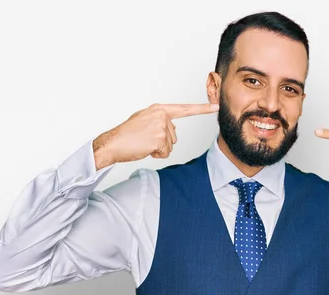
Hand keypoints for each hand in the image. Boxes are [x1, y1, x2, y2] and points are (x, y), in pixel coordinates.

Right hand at [92, 103, 218, 169]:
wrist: (113, 143)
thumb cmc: (127, 134)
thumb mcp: (144, 120)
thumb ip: (160, 120)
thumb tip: (172, 127)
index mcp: (159, 109)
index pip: (185, 109)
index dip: (202, 109)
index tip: (216, 106)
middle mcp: (162, 116)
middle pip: (174, 136)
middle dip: (162, 142)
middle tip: (145, 139)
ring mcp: (161, 127)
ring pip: (170, 145)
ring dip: (158, 149)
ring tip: (143, 143)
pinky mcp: (159, 139)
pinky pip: (165, 152)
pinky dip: (156, 154)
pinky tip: (145, 149)